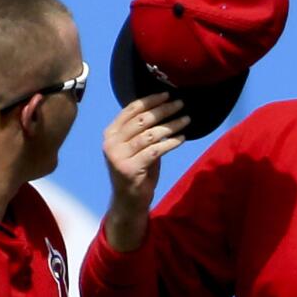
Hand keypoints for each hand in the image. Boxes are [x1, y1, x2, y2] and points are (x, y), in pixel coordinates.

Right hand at [101, 93, 190, 250]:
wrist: (128, 202)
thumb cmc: (137, 172)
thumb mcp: (136, 148)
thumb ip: (143, 130)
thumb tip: (163, 107)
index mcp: (110, 134)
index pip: (131, 110)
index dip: (150, 100)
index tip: (168, 94)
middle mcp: (111, 143)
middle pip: (142, 120)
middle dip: (163, 110)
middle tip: (181, 104)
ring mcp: (118, 157)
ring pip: (150, 135)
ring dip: (171, 125)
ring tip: (186, 120)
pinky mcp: (129, 169)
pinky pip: (155, 150)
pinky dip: (171, 143)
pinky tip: (182, 138)